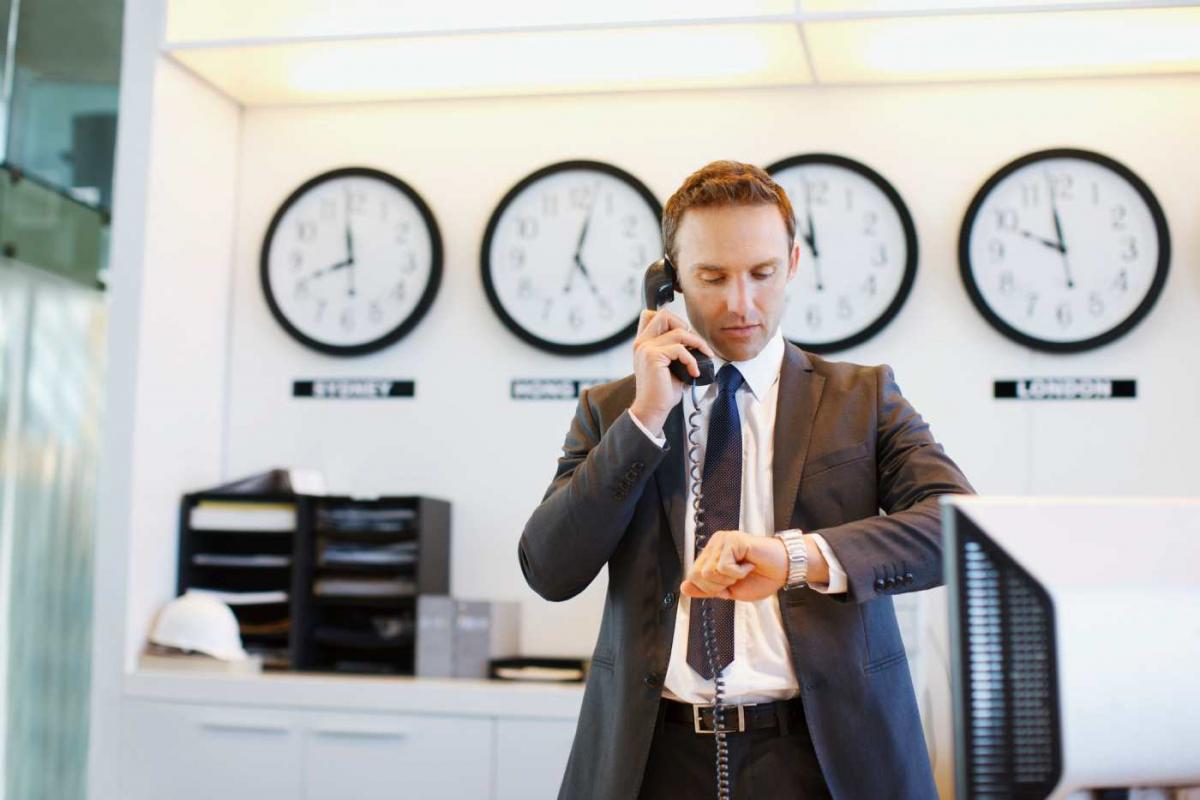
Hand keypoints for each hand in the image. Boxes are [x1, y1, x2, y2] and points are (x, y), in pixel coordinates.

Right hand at [629, 309, 713, 435]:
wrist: (653, 409)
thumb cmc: (662, 391)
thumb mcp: (669, 365)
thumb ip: (675, 350)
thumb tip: (696, 342)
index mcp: (643, 343)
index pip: (650, 315)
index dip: (670, 319)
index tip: (684, 334)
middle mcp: (642, 343)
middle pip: (663, 315)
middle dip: (683, 325)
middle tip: (693, 343)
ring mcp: (646, 349)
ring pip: (678, 332)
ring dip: (697, 343)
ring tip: (704, 356)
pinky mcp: (653, 357)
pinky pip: (680, 349)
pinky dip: (692, 360)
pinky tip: (694, 372)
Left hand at [680, 531, 787, 601]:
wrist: (784, 570)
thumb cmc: (761, 578)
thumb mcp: (730, 590)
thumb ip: (707, 589)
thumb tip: (683, 588)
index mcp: (712, 555)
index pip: (692, 576)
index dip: (709, 589)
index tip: (729, 585)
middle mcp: (714, 544)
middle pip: (697, 575)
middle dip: (717, 586)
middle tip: (737, 579)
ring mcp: (722, 540)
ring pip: (709, 571)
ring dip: (729, 579)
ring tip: (744, 570)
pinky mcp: (733, 539)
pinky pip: (724, 567)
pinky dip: (738, 573)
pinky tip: (749, 564)